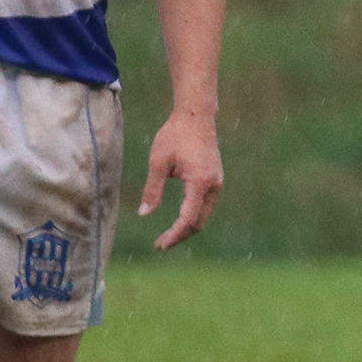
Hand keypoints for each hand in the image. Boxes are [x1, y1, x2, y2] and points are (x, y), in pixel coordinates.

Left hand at [142, 107, 222, 249]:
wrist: (195, 116)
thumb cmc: (175, 135)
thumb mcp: (158, 162)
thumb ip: (153, 190)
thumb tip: (144, 214)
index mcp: (200, 182)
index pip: (188, 219)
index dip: (173, 235)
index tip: (159, 245)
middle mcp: (213, 185)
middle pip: (199, 222)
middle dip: (180, 236)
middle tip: (160, 245)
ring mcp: (217, 182)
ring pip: (204, 215)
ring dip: (187, 228)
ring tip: (168, 235)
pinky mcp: (215, 178)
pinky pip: (206, 205)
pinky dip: (193, 216)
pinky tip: (179, 219)